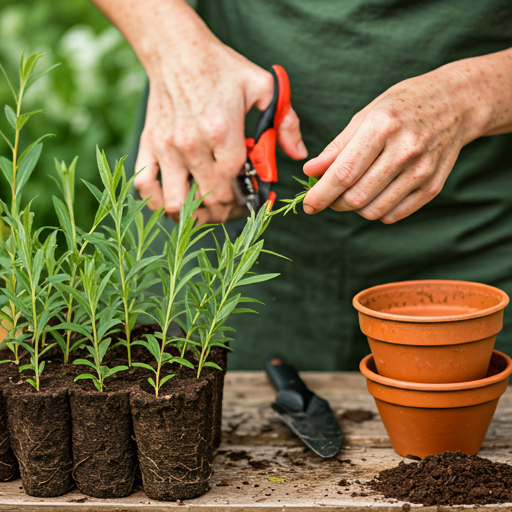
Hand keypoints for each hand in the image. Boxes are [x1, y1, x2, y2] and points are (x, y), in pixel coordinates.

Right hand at [129, 4, 305, 222]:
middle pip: (210, 200)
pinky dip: (157, 202)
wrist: (176, 48)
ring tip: (207, 210)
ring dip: (194, 214)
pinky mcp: (148, 145)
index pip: (235, 184)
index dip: (247, 199)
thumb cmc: (221, 67)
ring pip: (177, 203)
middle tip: (235, 206)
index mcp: (222, 132)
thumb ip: (286, 122)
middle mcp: (191, 145)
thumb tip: (298, 154)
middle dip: (227, 211)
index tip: (253, 198)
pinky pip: (144, 186)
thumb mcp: (263, 86)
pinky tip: (175, 201)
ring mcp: (166, 148)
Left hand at [302, 61, 494, 223]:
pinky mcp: (432, 186)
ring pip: (373, 211)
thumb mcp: (366, 115)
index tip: (308, 205)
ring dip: (354, 208)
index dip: (320, 195)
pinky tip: (376, 193)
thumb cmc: (402, 106)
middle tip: (328, 196)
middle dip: (334, 203)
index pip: (343, 174)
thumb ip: (337, 147)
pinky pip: (394, 214)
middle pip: (356, 197)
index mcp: (382, 127)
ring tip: (353, 191)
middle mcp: (405, 149)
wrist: (456, 103)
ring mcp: (422, 170)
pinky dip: (377, 211)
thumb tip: (311, 172)